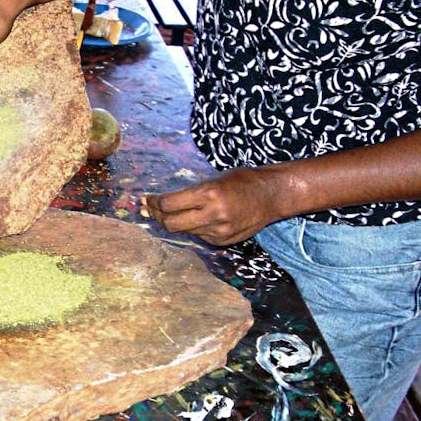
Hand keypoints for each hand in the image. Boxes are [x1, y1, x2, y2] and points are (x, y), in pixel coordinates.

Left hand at [142, 167, 283, 244]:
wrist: (272, 196)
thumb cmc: (242, 180)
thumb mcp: (214, 179)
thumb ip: (191, 192)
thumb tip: (162, 202)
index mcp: (209, 194)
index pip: (169, 204)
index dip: (154, 202)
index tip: (147, 199)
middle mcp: (213, 215)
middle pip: (170, 224)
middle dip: (157, 217)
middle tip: (150, 210)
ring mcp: (219, 231)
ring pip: (184, 231)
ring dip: (175, 222)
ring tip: (170, 213)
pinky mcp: (223, 241)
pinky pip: (199, 236)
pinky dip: (194, 227)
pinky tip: (197, 218)